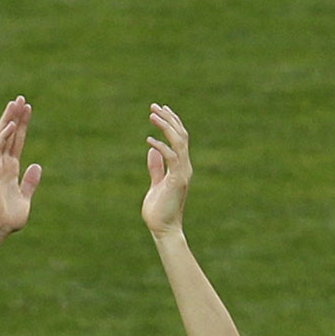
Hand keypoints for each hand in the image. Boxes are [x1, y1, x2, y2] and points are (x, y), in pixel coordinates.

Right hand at [0, 96, 41, 237]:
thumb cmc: (9, 218)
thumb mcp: (25, 198)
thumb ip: (30, 182)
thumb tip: (36, 165)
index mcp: (10, 169)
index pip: (16, 142)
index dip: (22, 125)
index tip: (27, 109)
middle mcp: (1, 165)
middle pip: (8, 135)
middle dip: (14, 116)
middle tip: (20, 98)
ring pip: (1, 138)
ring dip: (8, 120)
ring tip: (14, 103)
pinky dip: (2, 136)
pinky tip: (9, 124)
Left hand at [140, 103, 196, 239]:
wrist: (163, 229)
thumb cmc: (159, 210)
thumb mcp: (155, 184)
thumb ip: (156, 167)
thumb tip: (152, 149)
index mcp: (180, 166)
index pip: (179, 138)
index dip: (172, 122)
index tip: (160, 109)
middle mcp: (184, 166)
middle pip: (181, 135)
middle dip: (168, 118)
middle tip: (154, 106)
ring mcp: (183, 172)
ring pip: (179, 142)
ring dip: (166, 126)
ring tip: (152, 114)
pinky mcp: (178, 180)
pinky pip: (172, 158)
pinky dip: (162, 147)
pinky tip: (149, 140)